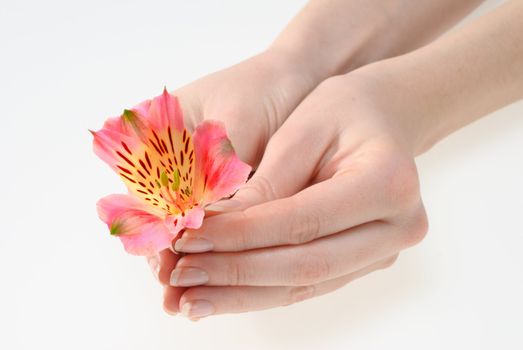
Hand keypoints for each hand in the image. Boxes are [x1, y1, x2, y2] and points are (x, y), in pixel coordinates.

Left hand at [161, 71, 428, 318]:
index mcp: (388, 182)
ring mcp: (385, 250)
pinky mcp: (365, 261)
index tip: (189, 237)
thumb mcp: (303, 130)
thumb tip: (214, 228)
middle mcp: (398, 226)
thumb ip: (265, 183)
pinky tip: (223, 294)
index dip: (241, 234)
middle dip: (237, 272)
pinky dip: (263, 291)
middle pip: (306, 265)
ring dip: (244, 294)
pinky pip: (309, 284)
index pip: (302, 220)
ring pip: (305, 284)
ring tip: (191, 298)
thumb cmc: (344, 110)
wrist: (384, 119)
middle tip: (181, 276)